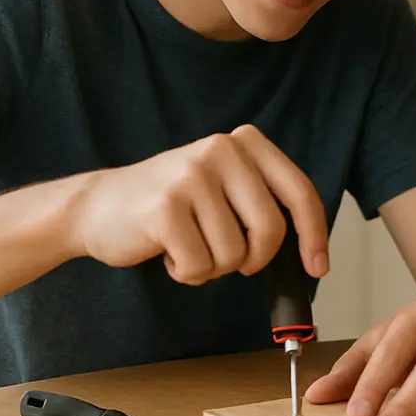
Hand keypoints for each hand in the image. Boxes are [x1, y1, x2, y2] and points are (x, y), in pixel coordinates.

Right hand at [71, 125, 328, 284]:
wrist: (97, 206)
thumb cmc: (171, 206)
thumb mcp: (224, 187)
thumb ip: (262, 201)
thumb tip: (312, 251)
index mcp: (244, 143)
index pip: (298, 191)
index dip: (314, 235)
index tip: (318, 268)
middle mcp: (221, 150)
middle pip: (271, 229)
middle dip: (254, 260)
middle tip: (232, 263)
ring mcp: (191, 176)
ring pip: (234, 254)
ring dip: (213, 267)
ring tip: (187, 245)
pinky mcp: (165, 208)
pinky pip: (199, 265)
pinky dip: (187, 273)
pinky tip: (167, 252)